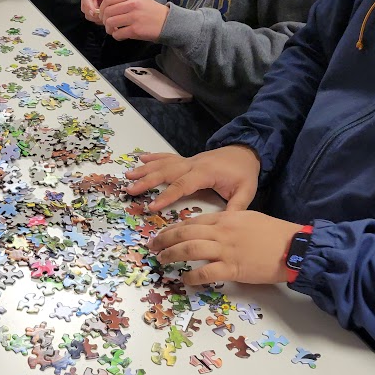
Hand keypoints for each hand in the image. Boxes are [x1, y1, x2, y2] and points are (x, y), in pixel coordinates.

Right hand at [81, 0, 132, 23]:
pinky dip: (99, 18)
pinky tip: (106, 16)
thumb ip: (106, 2)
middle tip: (104, 15)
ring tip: (107, 15)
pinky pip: (93, 17)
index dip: (89, 6)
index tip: (94, 13)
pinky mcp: (92, 9)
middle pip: (85, 8)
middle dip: (94, 13)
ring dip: (97, 17)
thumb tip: (99, 12)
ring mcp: (89, 2)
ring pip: (88, 14)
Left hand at [100, 0, 168, 41]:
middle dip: (104, 20)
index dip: (101, 8)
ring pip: (110, 22)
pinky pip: (117, 34)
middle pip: (107, 11)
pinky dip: (116, 36)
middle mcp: (132, 4)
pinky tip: (121, 35)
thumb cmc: (151, 12)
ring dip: (109, 29)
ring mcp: (134, 17)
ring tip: (114, 30)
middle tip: (108, 24)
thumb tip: (105, 9)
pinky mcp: (135, 30)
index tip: (103, 14)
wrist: (167, 22)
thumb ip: (124, 1)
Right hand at [126, 146, 260, 210]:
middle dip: (148, 181)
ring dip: (145, 170)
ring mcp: (188, 161)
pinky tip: (141, 159)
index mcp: (205, 173)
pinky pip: (168, 157)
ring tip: (128, 176)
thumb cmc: (244, 172)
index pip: (183, 185)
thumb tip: (225, 224)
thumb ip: (236, 207)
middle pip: (166, 172)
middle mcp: (193, 164)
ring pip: (163, 164)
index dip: (167, 195)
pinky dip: (153, 158)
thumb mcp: (246, 191)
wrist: (247, 151)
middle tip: (131, 190)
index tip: (152, 206)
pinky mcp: (187, 160)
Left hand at [149, 211, 300, 285]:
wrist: (295, 247)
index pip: (193, 220)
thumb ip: (229, 223)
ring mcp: (227, 250)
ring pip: (190, 248)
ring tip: (161, 260)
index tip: (163, 234)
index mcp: (227, 218)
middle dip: (165, 238)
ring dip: (171, 254)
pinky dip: (192, 276)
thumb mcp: (249, 219)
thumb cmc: (275, 234)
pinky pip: (206, 272)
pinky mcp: (234, 268)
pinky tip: (184, 279)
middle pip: (186, 232)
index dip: (174, 227)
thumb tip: (211, 230)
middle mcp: (223, 231)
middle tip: (152, 246)